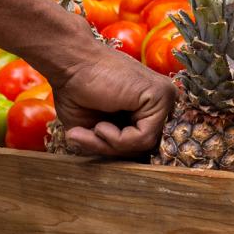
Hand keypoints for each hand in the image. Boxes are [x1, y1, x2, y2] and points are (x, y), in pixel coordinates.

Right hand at [51, 47, 174, 158]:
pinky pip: (144, 137)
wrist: (69, 63)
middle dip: (112, 150)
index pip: (141, 145)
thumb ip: (113, 147)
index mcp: (148, 109)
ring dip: (111, 145)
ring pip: (145, 145)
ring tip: (92, 129)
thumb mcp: (94, 130)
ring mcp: (165, 98)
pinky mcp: (161, 96)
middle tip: (83, 138)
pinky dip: (118, 139)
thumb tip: (126, 170)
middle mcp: (161, 103)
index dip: (114, 150)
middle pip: (145, 147)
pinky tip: (102, 125)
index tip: (86, 141)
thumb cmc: (77, 92)